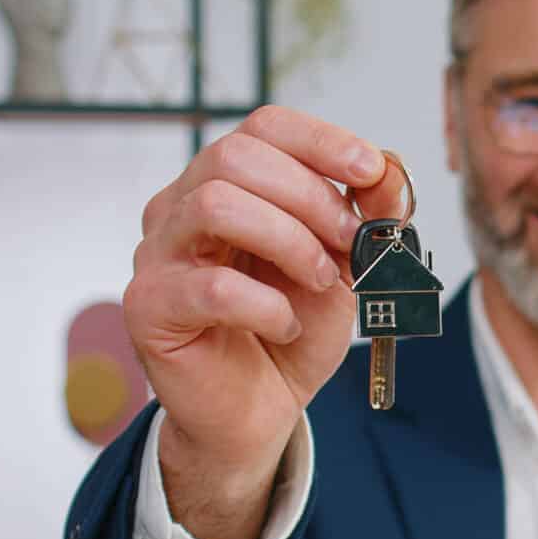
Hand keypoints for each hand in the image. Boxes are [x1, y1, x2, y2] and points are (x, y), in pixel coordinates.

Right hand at [124, 106, 409, 538]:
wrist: (259, 411)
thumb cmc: (292, 329)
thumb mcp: (345, 266)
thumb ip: (368, 217)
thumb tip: (389, 170)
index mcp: (226, 183)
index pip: (263, 127)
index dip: (321, 140)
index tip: (371, 172)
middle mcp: (181, 207)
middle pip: (235, 156)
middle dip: (309, 196)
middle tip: (348, 242)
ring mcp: (157, 254)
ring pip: (215, 205)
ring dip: (288, 240)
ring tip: (319, 280)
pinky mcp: (148, 307)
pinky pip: (210, 287)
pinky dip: (266, 305)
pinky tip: (284, 326)